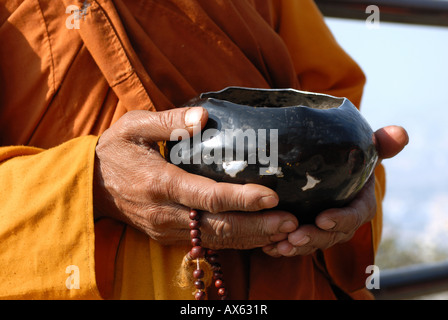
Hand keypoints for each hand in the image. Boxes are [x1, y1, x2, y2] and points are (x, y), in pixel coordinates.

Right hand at [93, 107, 297, 249]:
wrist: (91, 186)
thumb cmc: (115, 152)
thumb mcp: (134, 126)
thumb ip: (168, 121)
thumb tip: (203, 117)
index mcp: (159, 183)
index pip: (207, 197)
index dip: (242, 198)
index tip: (272, 196)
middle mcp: (165, 213)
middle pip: (218, 227)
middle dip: (258, 226)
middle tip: (292, 222)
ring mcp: (167, 230)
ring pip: (216, 240)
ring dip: (252, 238)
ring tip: (285, 232)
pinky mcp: (168, 237)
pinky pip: (207, 243)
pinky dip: (235, 242)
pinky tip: (259, 236)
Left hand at [262, 125, 408, 256]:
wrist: (329, 167)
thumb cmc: (348, 158)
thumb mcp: (363, 149)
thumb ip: (380, 143)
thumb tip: (400, 133)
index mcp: (360, 203)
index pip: (355, 215)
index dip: (341, 219)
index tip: (322, 219)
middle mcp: (344, 221)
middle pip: (332, 235)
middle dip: (315, 238)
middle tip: (294, 237)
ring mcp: (325, 229)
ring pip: (314, 243)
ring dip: (298, 247)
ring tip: (280, 246)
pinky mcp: (308, 231)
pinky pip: (298, 244)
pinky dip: (285, 247)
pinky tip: (269, 247)